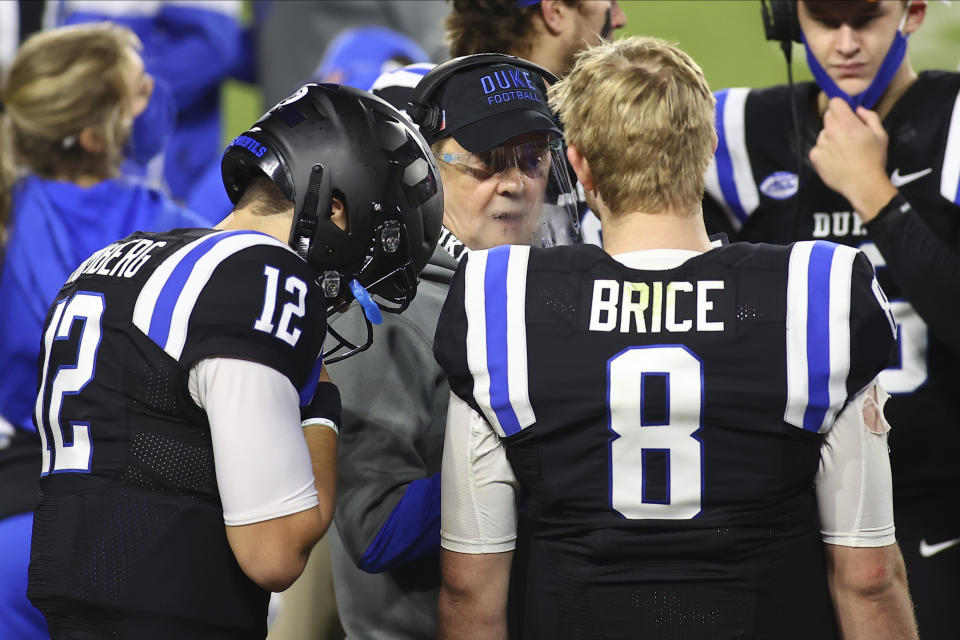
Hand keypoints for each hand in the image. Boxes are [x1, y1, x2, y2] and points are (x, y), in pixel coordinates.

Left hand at [809, 98, 896, 221]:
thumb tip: (858, 110)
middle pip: (828, 116)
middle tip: (848, 133)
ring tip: (843, 150)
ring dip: (830, 137)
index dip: (841, 106)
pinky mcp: (814, 157)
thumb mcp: (880, 134)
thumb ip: (869, 117)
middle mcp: (830, 131)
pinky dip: (824, 152)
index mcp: (846, 123)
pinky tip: (836, 159)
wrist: (863, 184)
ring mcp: (820, 144)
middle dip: (837, 120)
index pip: (835, 102)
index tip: (846, 113)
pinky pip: (817, 148)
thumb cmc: (874, 159)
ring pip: (823, 133)